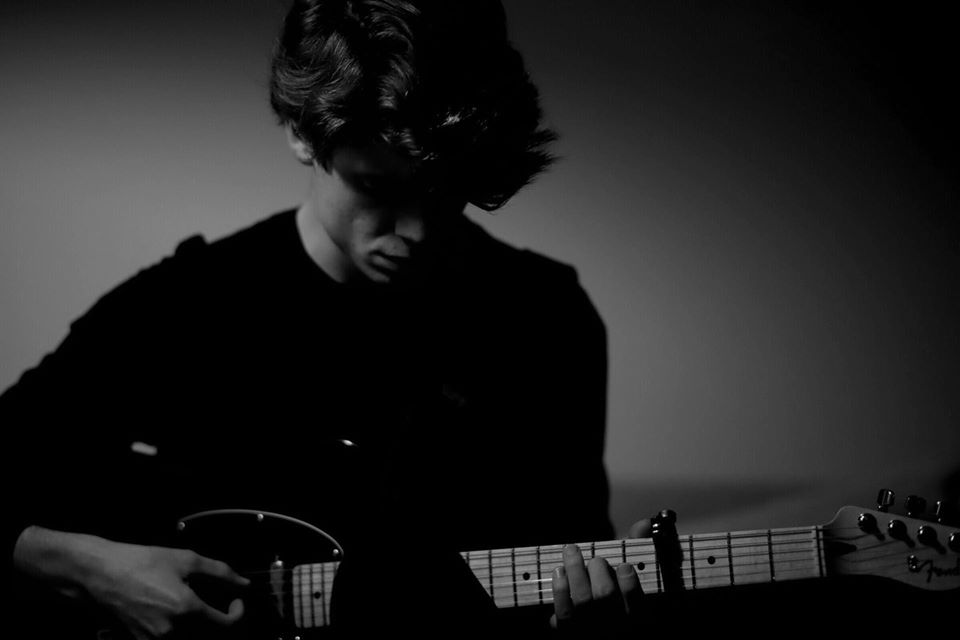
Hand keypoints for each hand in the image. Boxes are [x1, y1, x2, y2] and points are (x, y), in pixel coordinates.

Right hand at [84, 540, 248, 638]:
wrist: (99, 574)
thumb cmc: (140, 563)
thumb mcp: (186, 559)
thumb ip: (220, 572)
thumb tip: (242, 582)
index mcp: (186, 610)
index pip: (227, 626)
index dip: (238, 613)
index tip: (235, 601)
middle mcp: (171, 632)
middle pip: (210, 637)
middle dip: (219, 622)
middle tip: (219, 604)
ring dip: (200, 628)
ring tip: (196, 608)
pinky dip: (180, 631)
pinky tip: (176, 614)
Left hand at [549, 519, 650, 635]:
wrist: (597, 626)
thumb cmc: (615, 594)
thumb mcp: (630, 575)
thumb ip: (637, 549)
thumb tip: (644, 523)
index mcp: (637, 617)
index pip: (637, 604)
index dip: (629, 584)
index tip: (624, 566)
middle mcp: (615, 626)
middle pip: (604, 595)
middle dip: (598, 569)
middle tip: (596, 560)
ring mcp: (592, 631)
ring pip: (582, 600)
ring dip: (575, 570)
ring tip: (571, 551)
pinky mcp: (570, 632)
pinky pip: (563, 613)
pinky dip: (560, 590)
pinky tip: (559, 572)